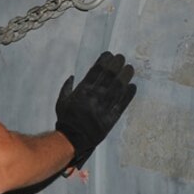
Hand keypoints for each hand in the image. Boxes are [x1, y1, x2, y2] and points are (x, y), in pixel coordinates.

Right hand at [56, 52, 136, 169]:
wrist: (73, 139)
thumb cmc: (66, 119)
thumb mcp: (61, 102)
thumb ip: (66, 88)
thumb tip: (72, 76)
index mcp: (82, 91)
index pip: (95, 72)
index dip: (104, 61)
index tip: (109, 55)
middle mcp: (94, 97)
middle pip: (108, 77)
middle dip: (116, 65)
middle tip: (121, 58)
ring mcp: (104, 107)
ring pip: (117, 88)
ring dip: (125, 77)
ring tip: (130, 68)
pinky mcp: (111, 118)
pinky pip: (122, 104)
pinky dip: (128, 95)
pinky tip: (133, 87)